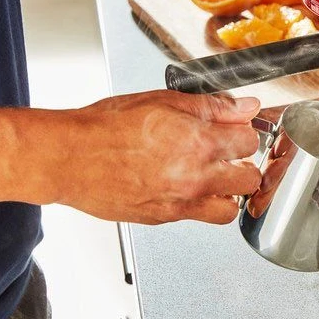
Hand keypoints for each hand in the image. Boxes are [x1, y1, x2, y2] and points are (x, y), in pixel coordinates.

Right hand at [57, 91, 261, 223]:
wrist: (69, 157)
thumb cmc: (105, 127)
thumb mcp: (162, 100)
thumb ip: (211, 106)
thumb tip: (244, 106)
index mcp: (198, 143)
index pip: (249, 141)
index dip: (243, 132)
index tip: (234, 130)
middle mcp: (195, 177)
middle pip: (249, 180)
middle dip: (243, 165)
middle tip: (228, 155)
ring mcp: (181, 202)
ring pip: (230, 209)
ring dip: (227, 192)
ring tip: (212, 177)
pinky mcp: (164, 217)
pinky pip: (198, 217)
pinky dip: (199, 203)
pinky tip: (183, 186)